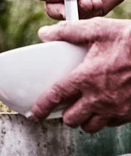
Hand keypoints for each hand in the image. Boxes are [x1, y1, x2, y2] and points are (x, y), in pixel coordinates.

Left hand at [30, 18, 130, 132]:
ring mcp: (116, 108)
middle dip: (65, 114)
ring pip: (91, 126)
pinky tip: (104, 107)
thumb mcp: (98, 29)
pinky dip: (104, 119)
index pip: (56, 97)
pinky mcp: (130, 113)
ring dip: (84, 120)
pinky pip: (112, 124)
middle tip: (64, 105)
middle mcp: (99, 97)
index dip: (42, 107)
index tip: (34, 113)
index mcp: (86, 78)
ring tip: (83, 108)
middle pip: (72, 119)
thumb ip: (69, 32)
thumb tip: (46, 33)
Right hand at [35, 0, 130, 19]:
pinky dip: (89, 12)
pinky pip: (84, 18)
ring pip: (65, 16)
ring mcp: (76, 1)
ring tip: (90, 2)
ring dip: (76, 12)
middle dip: (59, 10)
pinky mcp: (90, 10)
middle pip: (50, 7)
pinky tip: (98, 1)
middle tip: (72, 6)